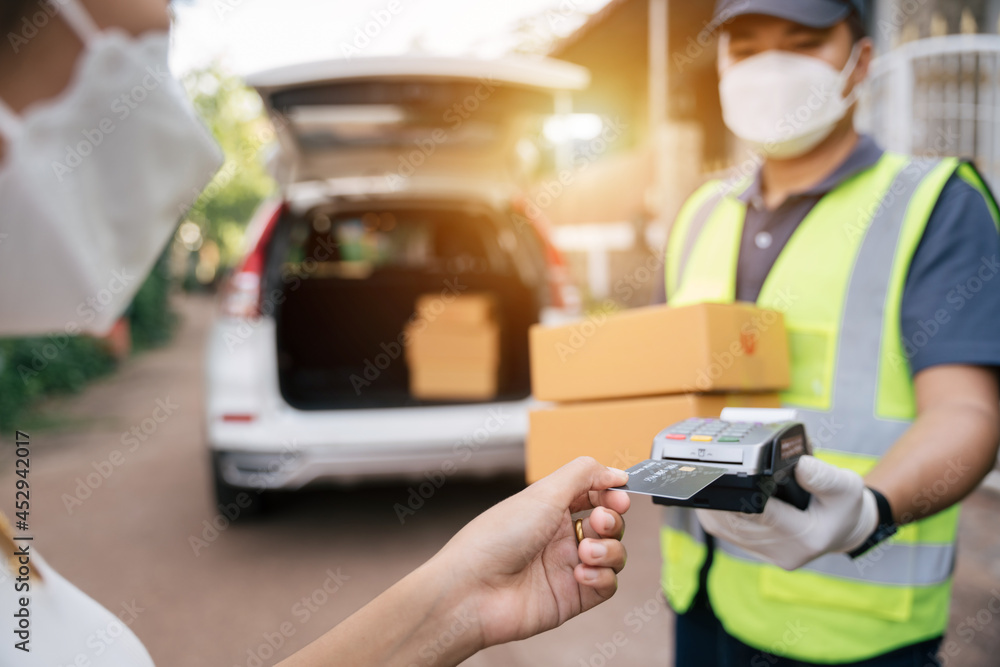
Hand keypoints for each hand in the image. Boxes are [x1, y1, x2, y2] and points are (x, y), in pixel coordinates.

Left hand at [436, 457, 629, 649]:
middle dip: (613, 520)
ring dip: (609, 549)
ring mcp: (567, 567)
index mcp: (550, 507)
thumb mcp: (543, 493)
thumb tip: (616, 473)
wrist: (473, 590)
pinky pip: (608, 585)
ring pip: (613, 554)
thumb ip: (584, 475)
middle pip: (610, 524)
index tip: (618, 495)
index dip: (611, 493)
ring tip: (585, 552)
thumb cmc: (497, 537)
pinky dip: (602, 577)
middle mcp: (560, 536)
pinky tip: (581, 574)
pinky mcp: (573, 597)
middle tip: (600, 521)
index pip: (594, 494)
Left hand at [695, 455, 876, 569]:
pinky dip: (716, 510)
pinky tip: (715, 492)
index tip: (731, 471)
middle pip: (735, 521)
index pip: (762, 514)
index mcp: (804, 539)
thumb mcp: (846, 486)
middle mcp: (781, 551)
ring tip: (710, 477)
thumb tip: (798, 463)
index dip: (742, 492)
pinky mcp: (752, 550)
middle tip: (712, 468)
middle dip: (721, 493)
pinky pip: (723, 531)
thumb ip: (823, 476)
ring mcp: (764, 554)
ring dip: (714, 502)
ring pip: (723, 527)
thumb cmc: (844, 508)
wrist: (842, 531)